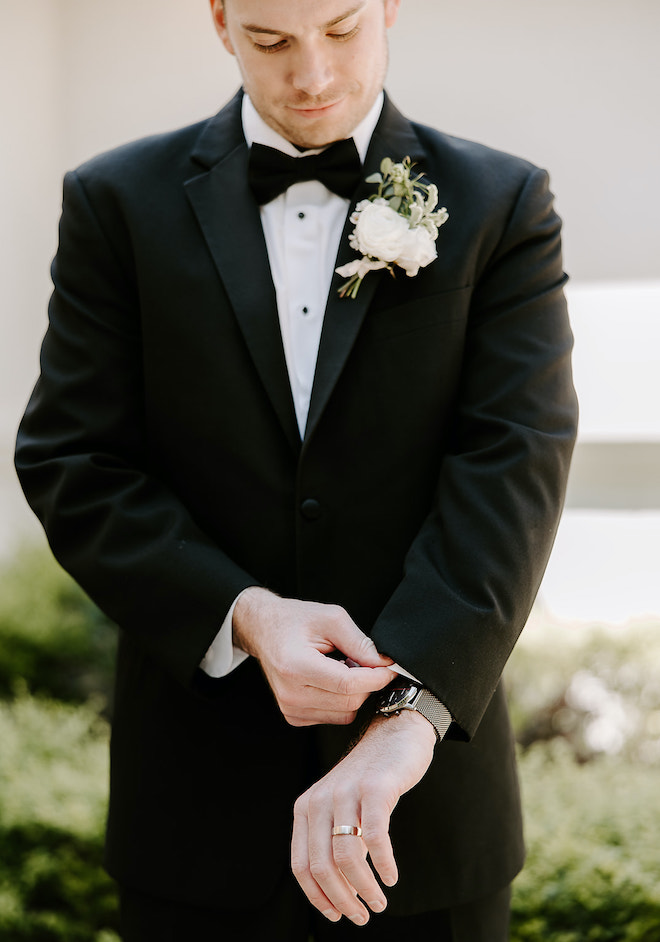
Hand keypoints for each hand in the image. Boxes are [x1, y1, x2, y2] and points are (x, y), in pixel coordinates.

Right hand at [232, 588, 395, 725]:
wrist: (264, 630)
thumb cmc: (293, 620)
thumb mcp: (331, 618)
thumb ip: (359, 642)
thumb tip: (383, 663)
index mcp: (296, 666)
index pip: (348, 684)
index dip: (376, 677)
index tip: (390, 667)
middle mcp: (291, 693)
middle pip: (350, 701)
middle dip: (367, 682)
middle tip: (363, 660)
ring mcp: (291, 708)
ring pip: (345, 713)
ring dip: (354, 692)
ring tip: (342, 667)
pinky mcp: (294, 716)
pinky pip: (334, 717)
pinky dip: (342, 700)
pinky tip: (332, 680)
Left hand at [291, 710, 435, 925]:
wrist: (394, 734)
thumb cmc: (369, 779)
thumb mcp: (338, 806)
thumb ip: (330, 839)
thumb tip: (335, 892)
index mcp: (305, 808)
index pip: (301, 866)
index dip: (318, 897)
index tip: (337, 915)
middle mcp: (320, 800)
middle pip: (322, 866)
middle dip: (342, 900)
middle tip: (362, 915)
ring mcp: (346, 792)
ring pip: (347, 857)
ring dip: (364, 889)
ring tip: (379, 901)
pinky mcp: (374, 789)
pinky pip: (375, 837)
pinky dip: (383, 864)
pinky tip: (391, 876)